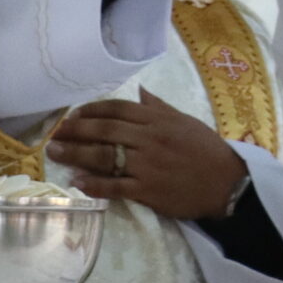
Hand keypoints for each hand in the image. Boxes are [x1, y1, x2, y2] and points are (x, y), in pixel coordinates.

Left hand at [46, 90, 250, 220]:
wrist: (228, 183)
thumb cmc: (206, 150)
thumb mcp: (185, 121)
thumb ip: (158, 107)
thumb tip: (139, 91)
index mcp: (158, 120)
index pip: (117, 109)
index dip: (91, 111)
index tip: (73, 115)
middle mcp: (149, 139)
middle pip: (104, 131)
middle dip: (75, 130)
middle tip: (54, 133)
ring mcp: (147, 165)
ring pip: (104, 156)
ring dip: (76, 153)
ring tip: (55, 152)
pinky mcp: (148, 190)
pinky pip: (115, 186)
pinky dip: (94, 183)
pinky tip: (77, 180)